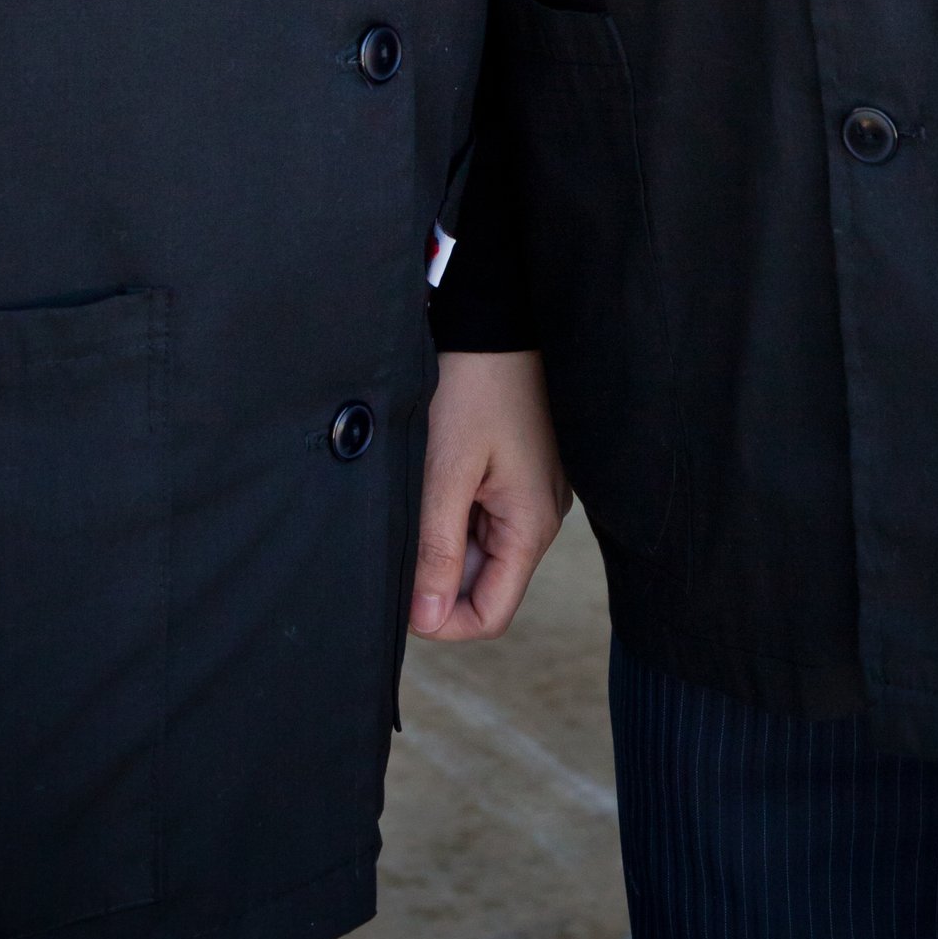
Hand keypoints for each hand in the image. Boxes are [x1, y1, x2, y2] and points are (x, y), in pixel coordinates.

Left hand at [412, 348, 568, 641]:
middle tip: (396, 540)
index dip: (442, 620)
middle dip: (436, 576)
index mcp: (532, 525)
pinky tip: (431, 482)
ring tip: (414, 501)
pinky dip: (452, 513)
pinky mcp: (520, 475)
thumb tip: (426, 618)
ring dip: (442, 541)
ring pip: (479, 551)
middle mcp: (540, 518)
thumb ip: (437, 547)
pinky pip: (484, 518)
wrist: (499, 319)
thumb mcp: (447, 468)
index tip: (399, 597)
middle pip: (484, 584)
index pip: (491, 614)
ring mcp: (532, 496)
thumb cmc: (477, 383)